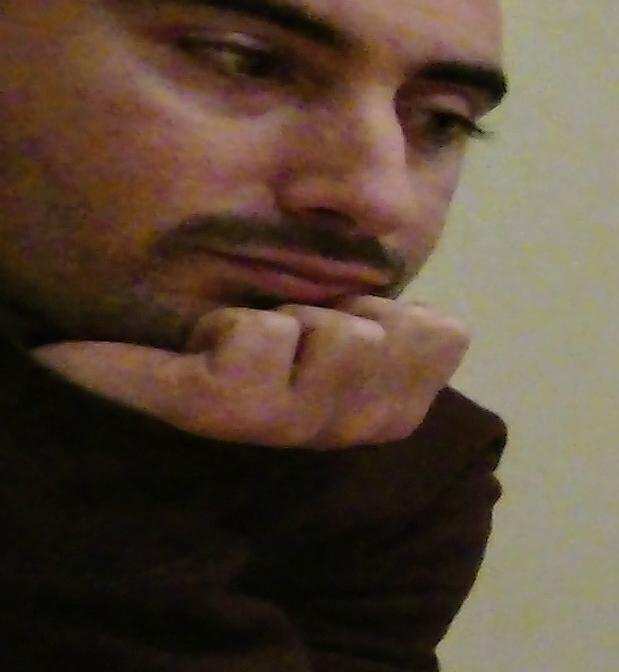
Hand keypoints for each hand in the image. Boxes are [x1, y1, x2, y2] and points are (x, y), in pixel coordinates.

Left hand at [32, 300, 467, 448]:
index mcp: (389, 409)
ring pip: (342, 334)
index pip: (444, 333)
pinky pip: (264, 336)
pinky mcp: (228, 412)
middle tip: (281, 334)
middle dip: (333, 307)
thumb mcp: (341, 317)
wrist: (121, 368)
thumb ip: (393, 308)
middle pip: (391, 331)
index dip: (391, 309)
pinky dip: (226, 324)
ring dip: (285, 317)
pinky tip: (204, 348)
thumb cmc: (239, 340)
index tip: (319, 327)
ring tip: (243, 342)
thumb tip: (406, 239)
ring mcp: (292, 428)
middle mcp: (350, 431)